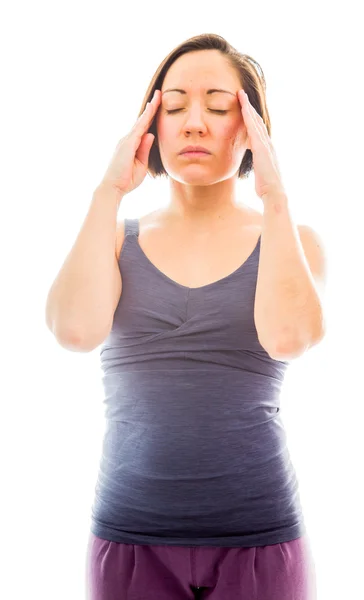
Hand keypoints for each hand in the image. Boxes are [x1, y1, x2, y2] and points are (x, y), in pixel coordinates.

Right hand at [99, 89, 161, 195]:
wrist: (113, 188)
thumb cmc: (126, 180)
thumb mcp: (141, 165)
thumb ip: (145, 150)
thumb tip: (151, 135)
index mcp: (132, 146)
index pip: (144, 128)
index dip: (151, 117)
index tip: (158, 106)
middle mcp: (128, 139)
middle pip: (142, 121)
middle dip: (151, 108)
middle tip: (159, 94)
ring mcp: (126, 140)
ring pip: (141, 122)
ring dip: (150, 109)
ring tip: (158, 97)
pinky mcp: (127, 143)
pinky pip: (138, 128)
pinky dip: (145, 118)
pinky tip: (151, 109)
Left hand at [238, 89, 285, 203]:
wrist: (275, 194)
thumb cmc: (266, 189)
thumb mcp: (260, 174)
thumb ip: (257, 167)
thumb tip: (255, 169)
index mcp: (266, 150)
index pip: (258, 131)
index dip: (251, 119)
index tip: (244, 109)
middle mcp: (267, 144)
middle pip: (257, 122)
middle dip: (250, 108)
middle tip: (242, 95)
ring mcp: (265, 145)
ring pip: (256, 121)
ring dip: (248, 107)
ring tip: (241, 95)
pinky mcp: (262, 148)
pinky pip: (254, 128)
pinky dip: (249, 117)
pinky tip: (243, 108)